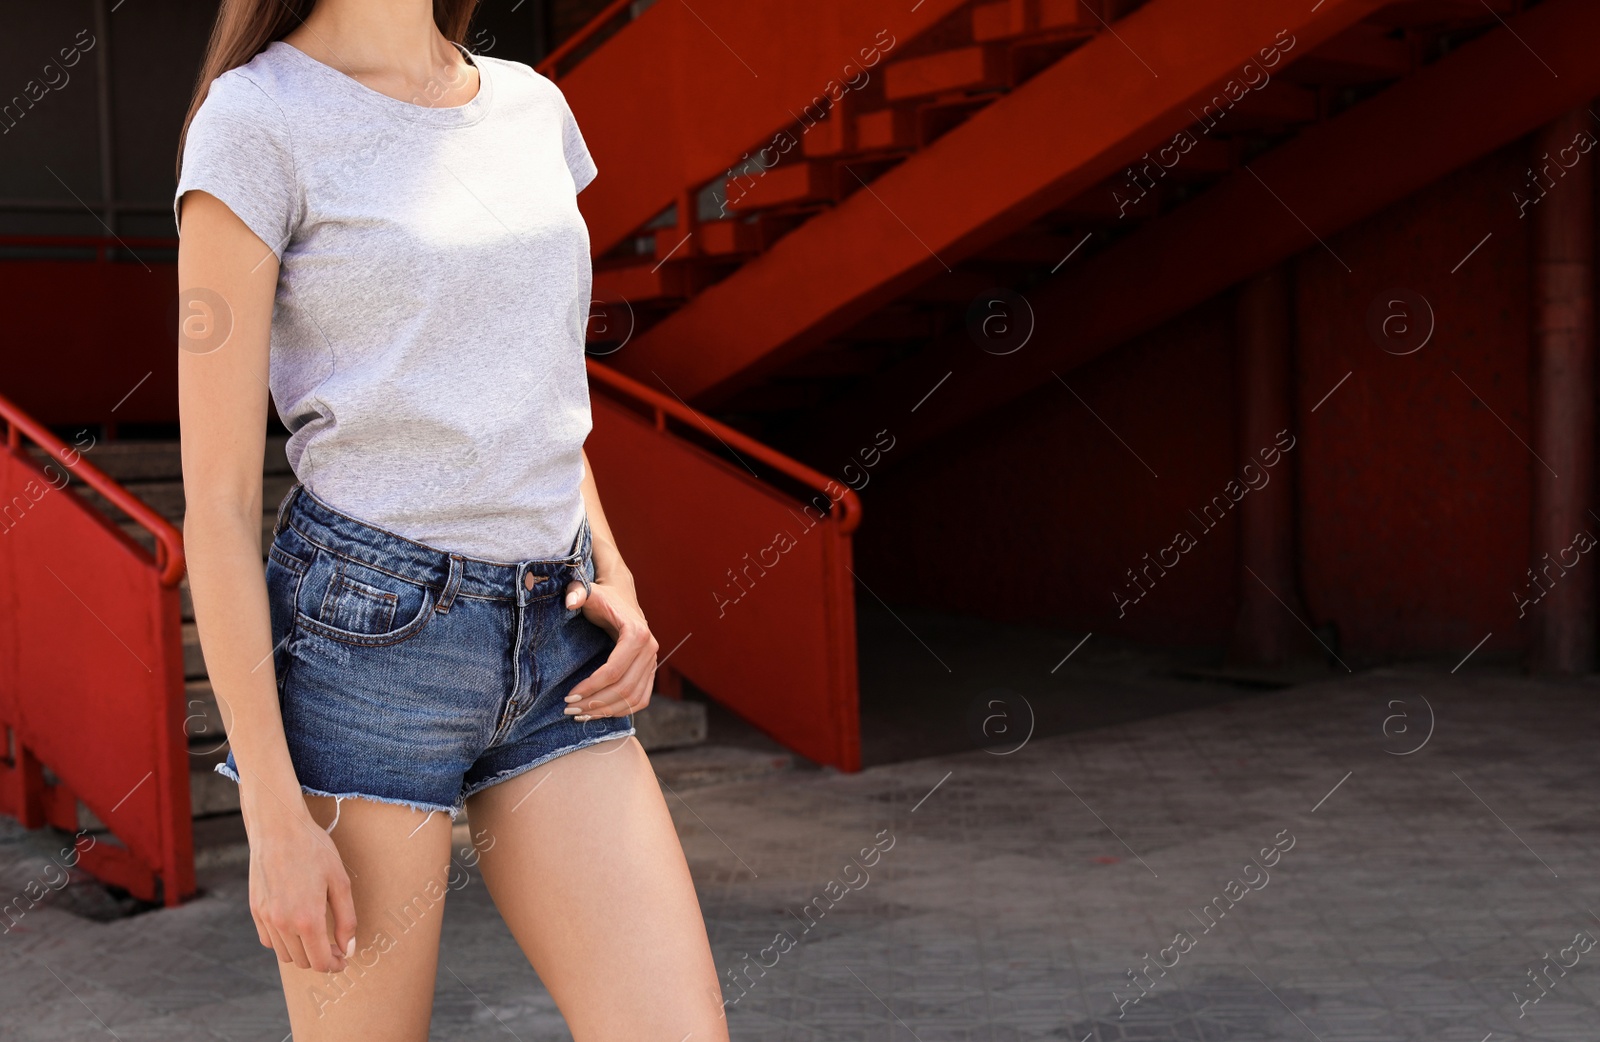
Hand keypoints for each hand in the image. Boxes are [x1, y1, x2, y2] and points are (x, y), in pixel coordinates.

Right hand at [245, 798, 356, 973]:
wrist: (278, 828)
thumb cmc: (313, 849)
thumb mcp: (340, 882)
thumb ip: (346, 920)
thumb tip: (348, 949)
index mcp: (307, 919)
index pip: (321, 962)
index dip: (335, 965)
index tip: (344, 959)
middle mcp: (283, 924)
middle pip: (303, 962)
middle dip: (321, 959)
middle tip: (335, 946)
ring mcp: (266, 918)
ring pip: (284, 954)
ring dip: (302, 953)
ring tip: (317, 937)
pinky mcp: (255, 910)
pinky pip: (269, 940)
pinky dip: (283, 942)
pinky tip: (296, 927)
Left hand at [563, 568, 656, 720]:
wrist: (621, 597)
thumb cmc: (602, 597)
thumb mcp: (588, 592)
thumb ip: (576, 592)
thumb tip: (570, 602)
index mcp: (637, 633)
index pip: (614, 670)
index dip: (591, 687)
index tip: (569, 696)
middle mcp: (650, 649)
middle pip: (624, 688)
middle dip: (596, 703)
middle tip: (570, 709)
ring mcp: (653, 662)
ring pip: (634, 698)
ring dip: (607, 711)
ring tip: (581, 715)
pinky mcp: (651, 671)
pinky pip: (641, 699)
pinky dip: (622, 711)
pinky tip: (599, 713)